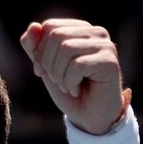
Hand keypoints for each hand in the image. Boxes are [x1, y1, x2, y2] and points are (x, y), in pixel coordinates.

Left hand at [19, 18, 128, 134]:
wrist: (89, 117)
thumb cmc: (68, 90)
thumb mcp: (44, 67)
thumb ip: (34, 47)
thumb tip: (33, 26)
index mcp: (80, 30)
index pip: (49, 26)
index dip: (39, 52)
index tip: (43, 71)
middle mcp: (96, 32)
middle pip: (56, 36)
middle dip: (48, 64)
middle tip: (57, 81)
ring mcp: (106, 46)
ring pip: (66, 48)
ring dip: (59, 75)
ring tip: (67, 86)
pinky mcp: (110, 62)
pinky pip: (77, 65)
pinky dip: (70, 82)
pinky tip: (77, 90)